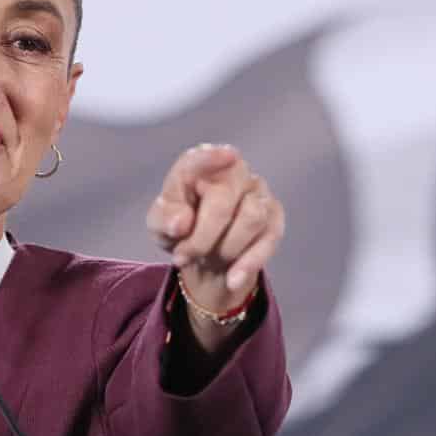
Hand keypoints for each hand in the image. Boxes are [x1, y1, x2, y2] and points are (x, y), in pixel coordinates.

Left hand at [145, 143, 285, 324]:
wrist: (205, 255)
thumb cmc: (181, 230)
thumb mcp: (160, 226)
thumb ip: (164, 219)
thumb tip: (181, 223)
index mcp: (199, 166)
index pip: (203, 158)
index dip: (213, 157)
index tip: (229, 155)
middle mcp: (233, 172)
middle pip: (224, 199)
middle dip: (201, 237)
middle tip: (182, 257)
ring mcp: (258, 192)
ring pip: (252, 218)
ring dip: (225, 249)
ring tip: (206, 260)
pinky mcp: (274, 217)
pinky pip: (269, 238)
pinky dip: (249, 262)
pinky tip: (232, 280)